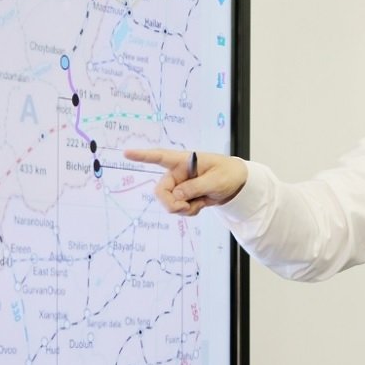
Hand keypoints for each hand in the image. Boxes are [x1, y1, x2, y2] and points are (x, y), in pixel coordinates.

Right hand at [123, 148, 247, 215]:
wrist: (237, 184)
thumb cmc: (228, 174)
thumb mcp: (215, 181)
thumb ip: (195, 187)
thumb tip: (176, 196)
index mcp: (184, 161)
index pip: (161, 156)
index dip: (143, 156)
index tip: (126, 153)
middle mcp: (178, 173)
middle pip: (161, 190)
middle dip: (170, 203)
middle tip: (185, 209)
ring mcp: (180, 185)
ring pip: (169, 202)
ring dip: (183, 209)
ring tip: (200, 203)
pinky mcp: (184, 196)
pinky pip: (179, 209)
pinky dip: (189, 211)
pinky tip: (200, 205)